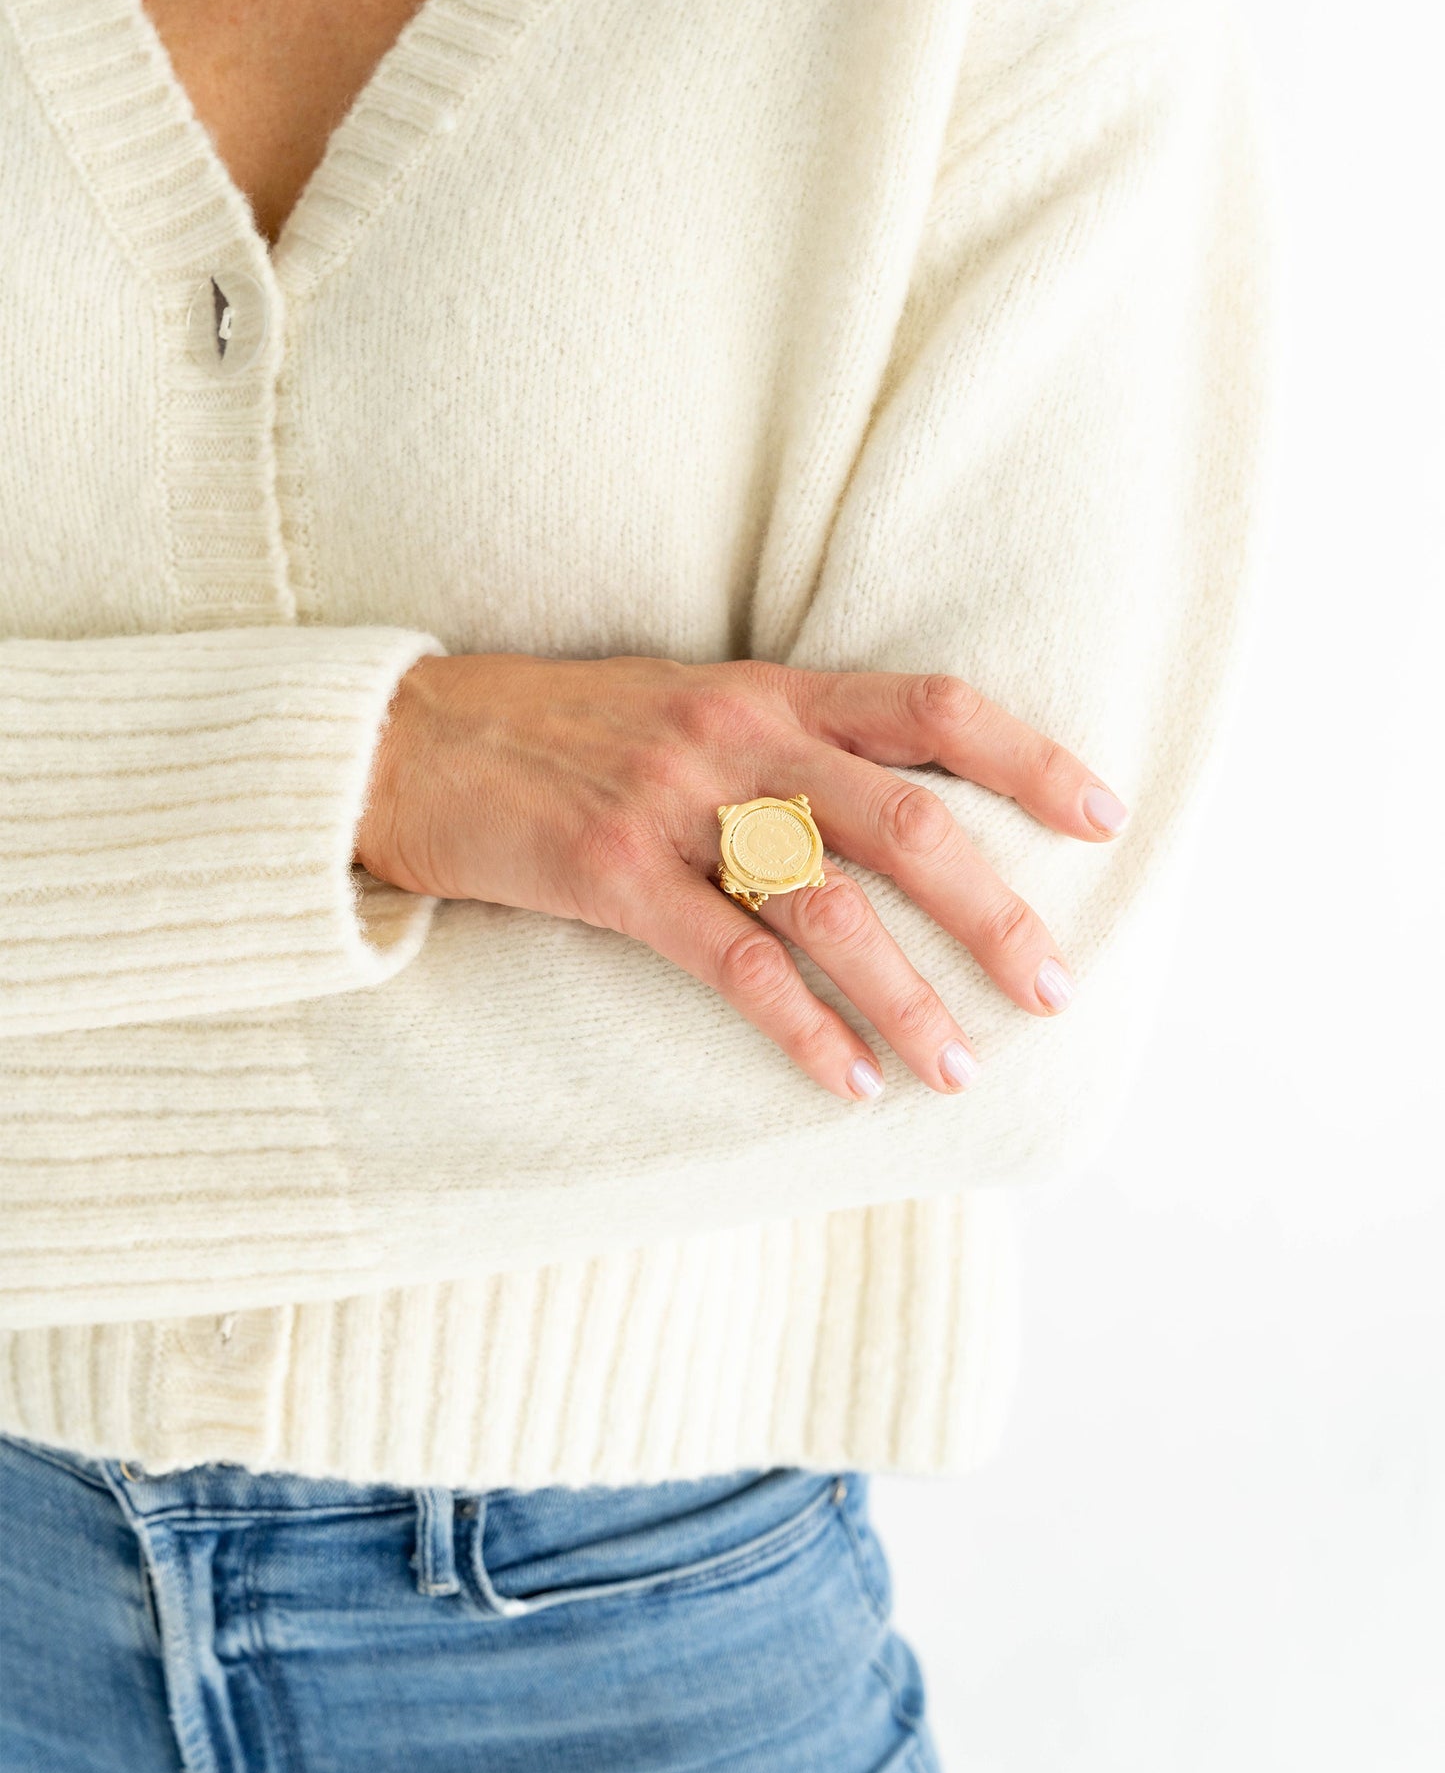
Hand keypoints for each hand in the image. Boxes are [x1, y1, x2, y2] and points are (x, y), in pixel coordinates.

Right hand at [355, 653, 1127, 1102]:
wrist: (407, 741)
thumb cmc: (561, 734)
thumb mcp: (686, 710)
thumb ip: (786, 745)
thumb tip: (893, 815)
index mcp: (769, 690)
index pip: (934, 707)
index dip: (1030, 757)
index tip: (1103, 816)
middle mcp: (738, 737)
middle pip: (907, 823)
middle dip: (994, 911)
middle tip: (1052, 986)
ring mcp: (674, 805)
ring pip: (829, 907)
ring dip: (910, 997)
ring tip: (963, 1067)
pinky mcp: (611, 874)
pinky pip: (732, 963)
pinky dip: (802, 1029)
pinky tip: (848, 1083)